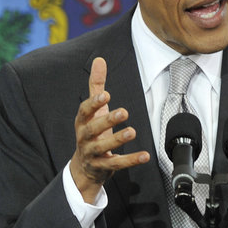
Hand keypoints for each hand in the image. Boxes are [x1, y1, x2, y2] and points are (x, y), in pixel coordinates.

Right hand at [70, 57, 148, 201]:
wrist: (84, 167)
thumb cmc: (92, 132)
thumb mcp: (93, 109)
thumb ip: (96, 86)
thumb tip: (100, 59)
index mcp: (82, 122)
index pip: (84, 111)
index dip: (94, 103)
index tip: (106, 95)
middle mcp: (84, 137)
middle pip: (92, 129)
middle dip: (107, 121)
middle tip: (124, 112)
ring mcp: (92, 154)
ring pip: (103, 148)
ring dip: (117, 140)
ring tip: (132, 132)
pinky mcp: (103, 167)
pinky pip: (117, 164)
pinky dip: (131, 160)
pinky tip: (145, 155)